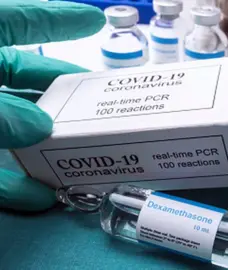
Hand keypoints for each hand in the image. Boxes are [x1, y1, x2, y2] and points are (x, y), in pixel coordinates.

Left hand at [0, 1, 104, 210]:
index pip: (21, 21)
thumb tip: (40, 127)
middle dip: (64, 96)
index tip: (95, 20)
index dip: (59, 19)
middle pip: (26, 81)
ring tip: (86, 156)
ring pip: (12, 130)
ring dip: (46, 147)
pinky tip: (41, 196)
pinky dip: (12, 184)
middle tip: (101, 103)